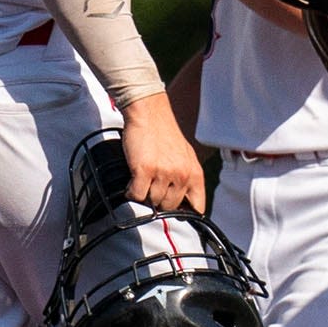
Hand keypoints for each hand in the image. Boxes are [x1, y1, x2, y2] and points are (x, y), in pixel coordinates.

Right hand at [119, 91, 204, 213]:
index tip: (175, 212)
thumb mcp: (186, 156)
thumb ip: (187, 179)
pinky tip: (132, 181)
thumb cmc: (164, 134)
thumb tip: (185, 204)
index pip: (197, 208)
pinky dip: (131, 192)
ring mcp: (163, 173)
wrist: (150, 114)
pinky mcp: (145, 170)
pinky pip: (136, 195)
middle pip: (169, 207)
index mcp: (195, 173)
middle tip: (152, 184)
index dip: (185, 213)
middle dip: (159, 199)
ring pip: (152, 201)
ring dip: (144, 193)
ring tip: (143, 177)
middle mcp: (182, 175)